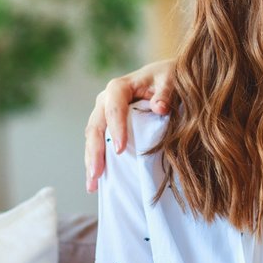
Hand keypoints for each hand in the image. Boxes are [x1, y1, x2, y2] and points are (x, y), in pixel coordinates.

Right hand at [84, 59, 174, 191]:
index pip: (114, 107)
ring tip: (92, 184)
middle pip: (96, 126)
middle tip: (97, 174)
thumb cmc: (168, 78)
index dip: (115, 128)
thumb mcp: (170, 80)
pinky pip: (97, 144)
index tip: (119, 149)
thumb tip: (160, 107)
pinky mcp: (106, 127)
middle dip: (94, 151)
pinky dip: (95, 162)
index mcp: (119, 87)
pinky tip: (96, 182)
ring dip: (91, 161)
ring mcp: (103, 114)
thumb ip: (166, 93)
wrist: (165, 78)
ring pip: (92, 138)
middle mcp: (105, 100)